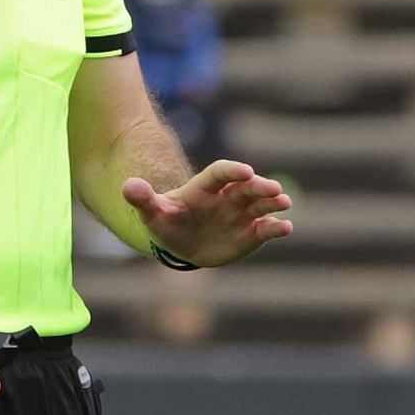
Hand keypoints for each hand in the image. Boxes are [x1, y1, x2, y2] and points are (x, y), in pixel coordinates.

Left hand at [121, 160, 291, 268]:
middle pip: (246, 187)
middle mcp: (227, 197)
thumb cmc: (167, 223)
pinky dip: (276, 228)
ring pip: (260, 205)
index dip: (233, 171)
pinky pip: (265, 229)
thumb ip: (143, 199)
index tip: (246, 171)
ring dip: (273, 203)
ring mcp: (241, 214)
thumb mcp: (152, 213)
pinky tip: (285, 228)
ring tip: (284, 203)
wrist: (180, 244)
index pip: (221, 173)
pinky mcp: (250, 233)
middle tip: (274, 189)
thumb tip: (128, 187)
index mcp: (205, 188)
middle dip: (260, 187)